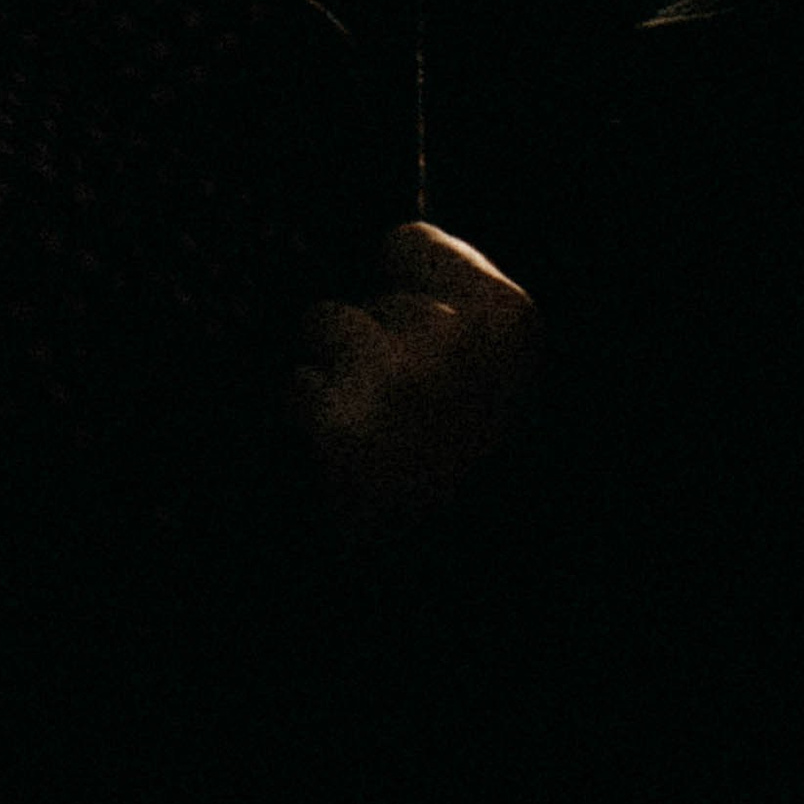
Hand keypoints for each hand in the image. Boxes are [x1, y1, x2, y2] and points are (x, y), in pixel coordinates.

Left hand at [296, 221, 540, 540]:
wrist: (451, 562)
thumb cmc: (476, 459)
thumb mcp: (501, 370)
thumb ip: (456, 301)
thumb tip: (383, 241)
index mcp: (506, 318)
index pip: (406, 242)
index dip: (401, 285)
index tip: (413, 328)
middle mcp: (455, 339)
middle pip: (367, 296)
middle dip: (372, 339)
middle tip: (401, 405)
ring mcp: (397, 383)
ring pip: (324, 326)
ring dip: (332, 369)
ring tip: (366, 422)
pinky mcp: (343, 431)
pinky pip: (298, 385)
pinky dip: (308, 414)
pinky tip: (339, 452)